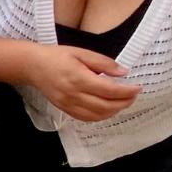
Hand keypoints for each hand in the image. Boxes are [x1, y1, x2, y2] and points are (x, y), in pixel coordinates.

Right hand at [26, 46, 142, 122]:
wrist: (33, 66)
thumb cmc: (57, 56)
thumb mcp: (82, 52)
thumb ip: (104, 63)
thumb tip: (123, 73)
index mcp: (79, 78)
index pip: (110, 90)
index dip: (127, 92)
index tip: (138, 88)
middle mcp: (74, 94)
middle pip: (106, 106)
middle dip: (124, 103)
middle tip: (133, 95)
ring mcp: (69, 105)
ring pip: (98, 115)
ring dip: (114, 111)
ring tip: (123, 102)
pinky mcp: (65, 110)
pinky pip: (87, 118)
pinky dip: (101, 116)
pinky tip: (108, 109)